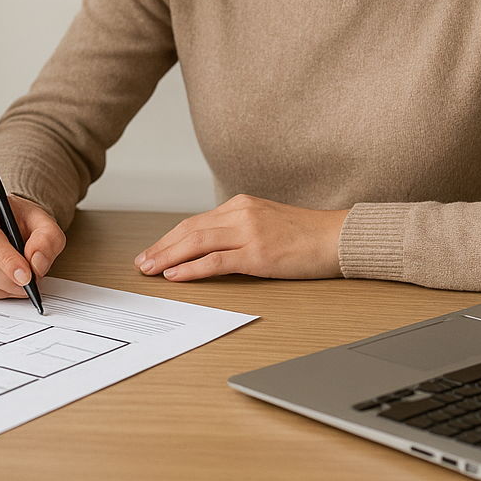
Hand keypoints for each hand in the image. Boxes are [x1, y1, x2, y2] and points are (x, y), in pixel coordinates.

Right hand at [0, 187, 66, 299]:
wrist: (11, 223)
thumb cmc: (22, 220)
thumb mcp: (44, 223)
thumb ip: (47, 240)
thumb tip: (36, 263)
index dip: (5, 259)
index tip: (26, 275)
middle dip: (7, 278)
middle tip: (28, 283)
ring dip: (2, 287)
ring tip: (20, 282)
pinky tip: (6, 283)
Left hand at [135, 194, 346, 281]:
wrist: (338, 237)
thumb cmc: (306, 234)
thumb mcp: (266, 222)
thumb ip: (239, 229)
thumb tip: (211, 248)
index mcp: (240, 205)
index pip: (195, 221)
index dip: (169, 238)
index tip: (153, 251)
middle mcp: (240, 213)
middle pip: (189, 230)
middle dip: (161, 247)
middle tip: (142, 263)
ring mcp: (248, 232)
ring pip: (196, 243)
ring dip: (168, 257)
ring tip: (150, 270)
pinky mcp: (258, 253)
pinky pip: (216, 261)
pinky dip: (191, 269)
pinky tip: (176, 275)